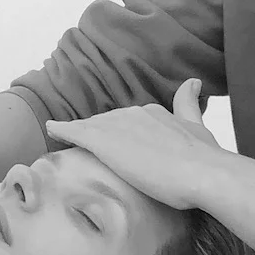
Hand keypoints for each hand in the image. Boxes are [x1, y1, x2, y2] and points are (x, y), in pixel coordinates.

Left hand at [43, 78, 224, 209]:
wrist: (203, 172)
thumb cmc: (204, 158)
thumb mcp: (198, 126)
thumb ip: (189, 104)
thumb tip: (192, 82)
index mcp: (153, 112)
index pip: (127, 121)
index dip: (118, 132)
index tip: (114, 143)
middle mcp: (133, 113)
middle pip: (107, 124)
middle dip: (97, 134)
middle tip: (85, 148)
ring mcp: (118, 126)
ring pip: (91, 128)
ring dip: (78, 134)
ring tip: (62, 140)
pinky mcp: (104, 142)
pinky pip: (75, 132)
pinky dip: (62, 130)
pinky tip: (50, 130)